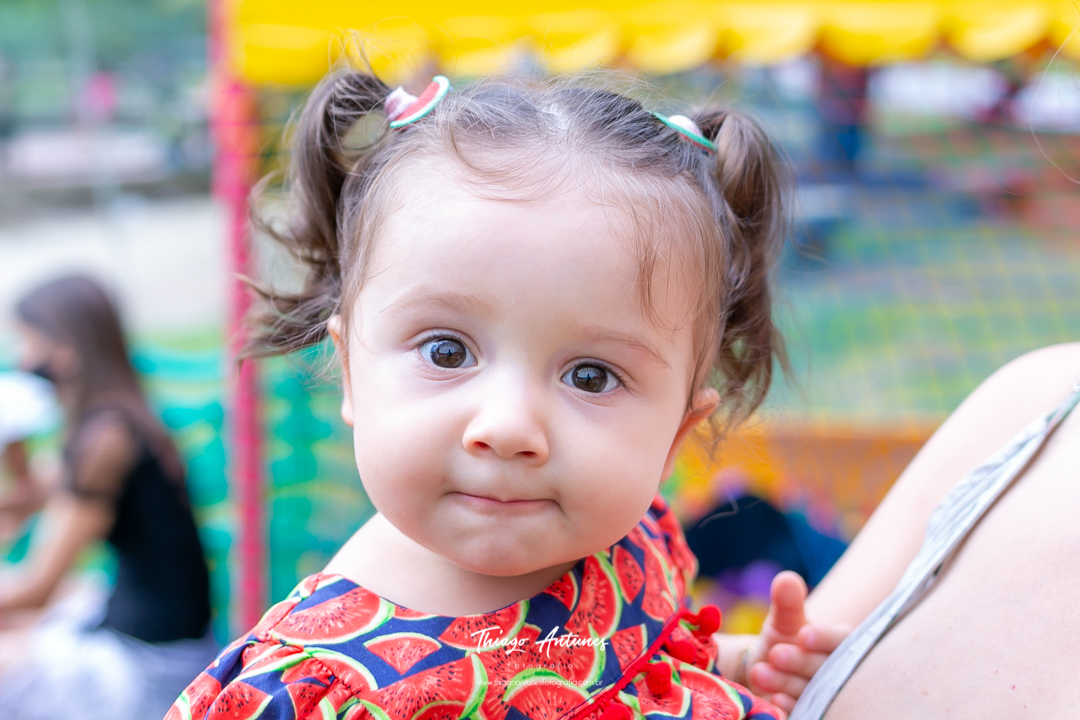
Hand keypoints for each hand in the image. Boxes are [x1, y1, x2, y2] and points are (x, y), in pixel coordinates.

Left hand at [743, 571, 851, 712]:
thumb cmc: (786, 639)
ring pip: (812, 691)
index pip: (841, 640)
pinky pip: (805, 712)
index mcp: (841, 644)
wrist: (769, 669)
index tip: (802, 635)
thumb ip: (787, 602)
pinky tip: (774, 701)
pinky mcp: (813, 711)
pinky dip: (789, 707)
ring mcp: (827, 694)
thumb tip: (787, 579)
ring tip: (760, 672)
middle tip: (776, 654)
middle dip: (801, 662)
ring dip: (787, 683)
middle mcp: (840, 671)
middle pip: (826, 668)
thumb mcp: (785, 619)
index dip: (824, 639)